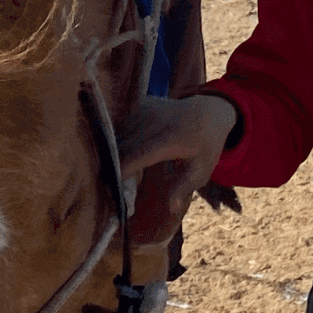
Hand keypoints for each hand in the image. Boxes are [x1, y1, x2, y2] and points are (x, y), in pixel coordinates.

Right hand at [117, 95, 236, 247]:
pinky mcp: (138, 104)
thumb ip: (183, 187)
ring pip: (114, 132)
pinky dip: (111, 137)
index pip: (136, 155)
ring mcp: (144, 109)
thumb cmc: (204, 147)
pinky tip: (110, 151)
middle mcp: (153, 121)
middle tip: (104, 186)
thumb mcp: (201, 169)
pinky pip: (117, 122)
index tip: (110, 188)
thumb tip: (170, 208)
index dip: (120, 170)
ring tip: (105, 170)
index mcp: (170, 138)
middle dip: (108, 164)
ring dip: (107, 151)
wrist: (208, 112)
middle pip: (120, 145)